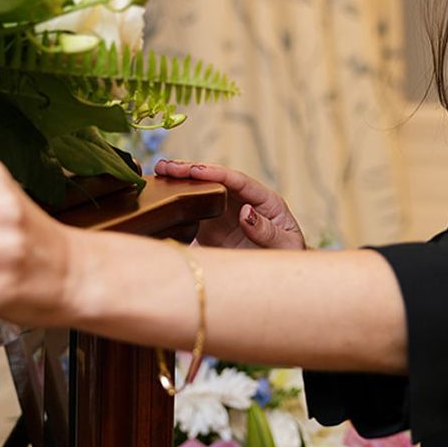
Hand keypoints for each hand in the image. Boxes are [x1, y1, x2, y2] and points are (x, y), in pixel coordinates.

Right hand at [153, 158, 304, 249]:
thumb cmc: (287, 259)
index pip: (239, 181)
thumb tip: (246, 211)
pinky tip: (161, 192)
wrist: (280, 279)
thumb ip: (267, 231)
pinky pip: (194, 208)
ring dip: (181, 180)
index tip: (195, 171)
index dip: (216, 174)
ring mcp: (226, 213)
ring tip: (160, 171)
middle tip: (167, 167)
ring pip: (202, 190)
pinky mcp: (212, 226)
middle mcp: (243, 201)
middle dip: (191, 170)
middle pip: (216, 180)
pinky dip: (178, 199)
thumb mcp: (285, 246)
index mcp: (265, 201)